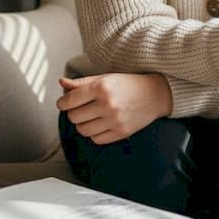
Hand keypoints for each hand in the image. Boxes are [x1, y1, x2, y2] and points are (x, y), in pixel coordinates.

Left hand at [56, 72, 172, 143]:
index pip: (69, 101)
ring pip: (82, 130)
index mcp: (101, 87)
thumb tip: (62, 83)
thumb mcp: (105, 78)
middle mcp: (107, 104)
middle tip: (80, 108)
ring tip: (91, 117)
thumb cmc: (129, 84)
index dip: (63, 103)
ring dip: (83, 124)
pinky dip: (94, 134)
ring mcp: (115, 120)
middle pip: (73, 117)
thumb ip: (82, 82)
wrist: (156, 94)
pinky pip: (96, 139)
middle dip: (73, 113)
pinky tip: (101, 124)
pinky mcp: (121, 132)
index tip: (65, 103)